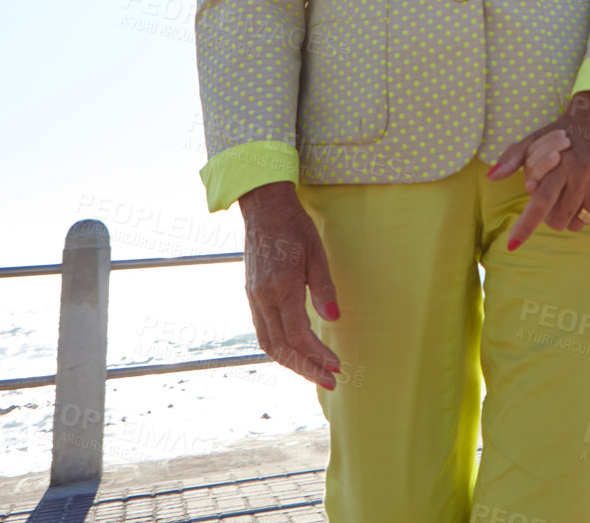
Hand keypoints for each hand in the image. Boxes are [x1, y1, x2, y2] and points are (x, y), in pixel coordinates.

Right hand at [236, 181, 339, 388]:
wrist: (263, 209)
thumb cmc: (294, 226)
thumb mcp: (317, 252)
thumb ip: (324, 287)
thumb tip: (333, 318)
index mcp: (281, 286)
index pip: (297, 333)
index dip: (316, 354)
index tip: (337, 366)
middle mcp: (262, 297)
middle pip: (280, 346)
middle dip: (305, 368)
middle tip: (330, 381)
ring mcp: (254, 298)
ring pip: (268, 343)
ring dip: (291, 363)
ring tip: (315, 373)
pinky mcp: (252, 296)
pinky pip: (263, 331)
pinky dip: (280, 348)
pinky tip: (296, 353)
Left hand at [487, 91, 589, 250]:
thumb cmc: (561, 132)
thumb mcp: (534, 139)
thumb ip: (512, 158)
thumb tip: (490, 177)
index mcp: (560, 165)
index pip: (541, 202)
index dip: (526, 225)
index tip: (512, 246)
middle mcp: (583, 175)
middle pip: (557, 220)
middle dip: (549, 216)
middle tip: (551, 199)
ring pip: (576, 223)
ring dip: (568, 216)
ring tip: (568, 193)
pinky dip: (586, 211)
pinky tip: (585, 191)